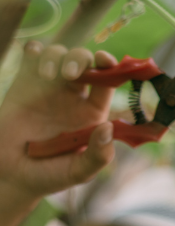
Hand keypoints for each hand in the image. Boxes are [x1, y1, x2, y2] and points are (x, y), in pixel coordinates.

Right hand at [0, 41, 116, 200]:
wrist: (12, 176)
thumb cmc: (51, 175)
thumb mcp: (79, 172)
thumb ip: (98, 155)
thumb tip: (108, 127)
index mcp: (93, 112)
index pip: (108, 83)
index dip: (111, 68)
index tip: (106, 62)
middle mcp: (74, 96)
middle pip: (85, 62)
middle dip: (82, 59)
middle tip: (72, 73)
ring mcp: (49, 88)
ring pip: (60, 55)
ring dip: (56, 56)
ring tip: (48, 76)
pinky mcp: (25, 84)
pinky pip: (33, 57)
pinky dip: (35, 50)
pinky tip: (34, 55)